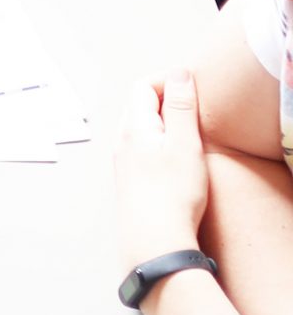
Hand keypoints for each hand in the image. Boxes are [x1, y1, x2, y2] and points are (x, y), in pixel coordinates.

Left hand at [113, 73, 212, 272]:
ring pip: (138, 129)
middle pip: (138, 106)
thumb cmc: (172, 193)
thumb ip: (181, 108)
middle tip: (192, 105)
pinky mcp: (129, 181)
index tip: (191, 86)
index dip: (166, 81)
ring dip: (161, 122)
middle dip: (164, 99)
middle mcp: (121, 142)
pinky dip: (157, 143)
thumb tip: (179, 74)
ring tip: (187, 131)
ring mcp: (123, 163)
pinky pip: (140, 150)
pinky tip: (173, 159)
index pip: (142, 88)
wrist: (153, 240)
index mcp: (133, 128)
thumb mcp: (184, 144)